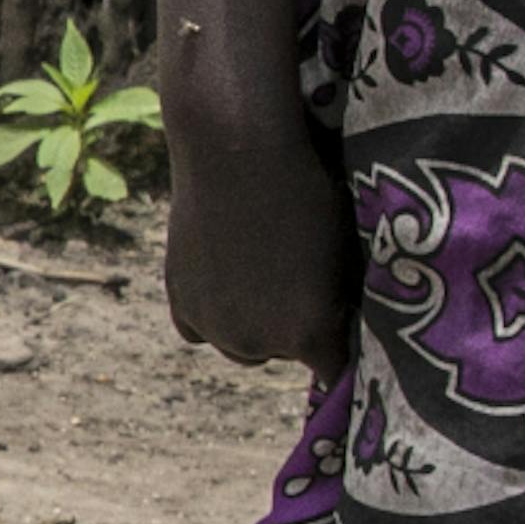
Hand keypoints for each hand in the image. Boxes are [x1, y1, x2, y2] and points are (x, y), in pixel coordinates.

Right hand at [158, 96, 356, 376]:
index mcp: (310, 334)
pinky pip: (200, 329)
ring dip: (252, 324)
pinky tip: (225, 281)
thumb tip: (343, 315)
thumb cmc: (308, 191)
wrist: (235, 151)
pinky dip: (213, 312)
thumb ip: (340, 297)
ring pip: (239, 346)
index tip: (342, 326)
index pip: (335, 372)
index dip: (341, 346)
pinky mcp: (180, 302)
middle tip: (300, 283)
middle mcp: (258, 343)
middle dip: (294, 329)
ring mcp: (214, 326)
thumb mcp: (344, 250)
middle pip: (283, 354)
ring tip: (261, 278)